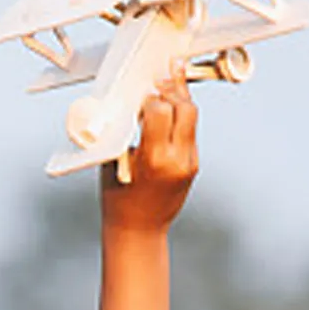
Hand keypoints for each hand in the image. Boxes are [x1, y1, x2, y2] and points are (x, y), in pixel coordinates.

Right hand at [100, 63, 197, 233]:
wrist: (138, 231)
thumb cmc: (119, 199)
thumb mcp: (115, 163)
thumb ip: (125, 132)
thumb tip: (130, 104)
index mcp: (155, 159)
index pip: (161, 110)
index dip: (151, 97)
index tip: (141, 93)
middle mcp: (177, 159)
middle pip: (184, 108)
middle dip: (171, 90)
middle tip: (159, 79)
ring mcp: (189, 162)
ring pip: (191, 116)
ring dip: (179, 100)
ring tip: (167, 85)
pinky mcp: (193, 165)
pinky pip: (189, 131)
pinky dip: (179, 118)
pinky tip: (170, 108)